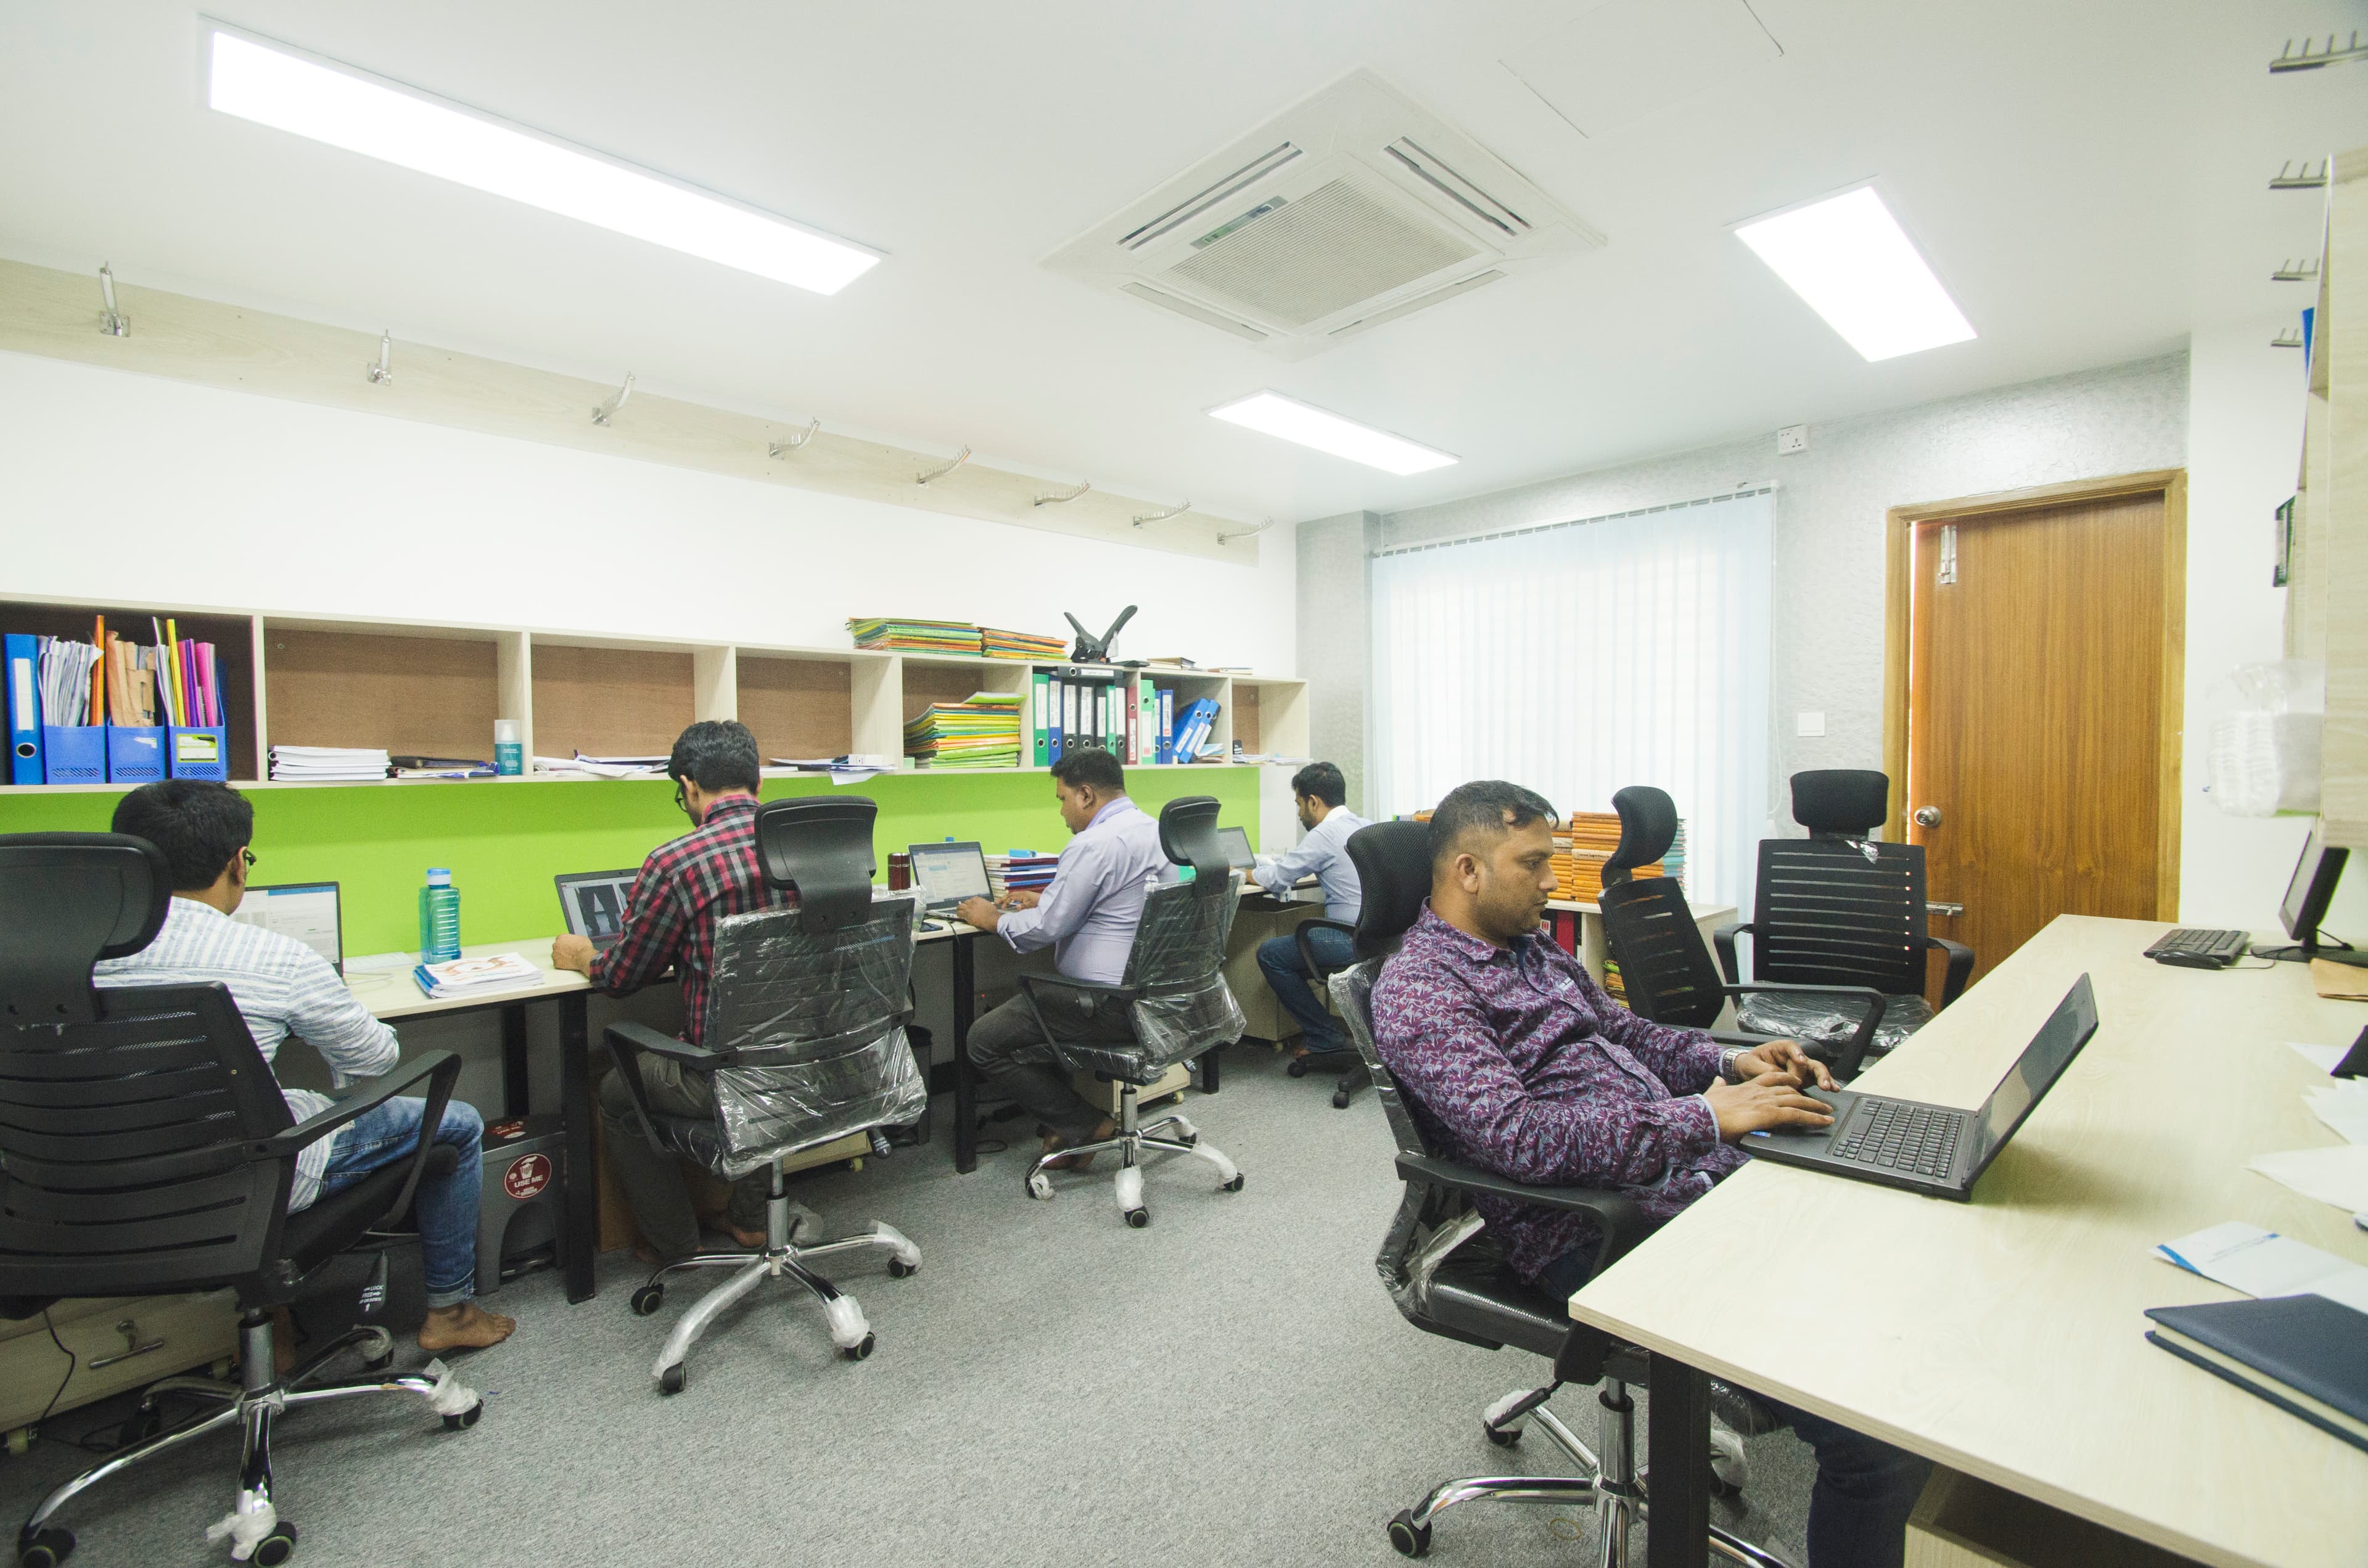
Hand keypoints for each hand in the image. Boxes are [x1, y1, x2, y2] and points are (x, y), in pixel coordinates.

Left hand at [551, 933, 595, 974]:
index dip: (564, 943)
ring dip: (561, 957)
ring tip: (570, 958)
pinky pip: (558, 964)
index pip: (559, 940)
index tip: (568, 946)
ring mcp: (555, 954)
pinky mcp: (556, 963)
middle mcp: (556, 945)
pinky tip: (569, 963)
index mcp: (561, 937)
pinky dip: (562, 964)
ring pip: (556, 956)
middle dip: (562, 950)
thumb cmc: (584, 947)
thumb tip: (575, 942)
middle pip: (557, 947)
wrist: (585, 957)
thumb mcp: (580, 938)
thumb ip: (573, 939)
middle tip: (569, 953)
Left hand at [955, 896, 1001, 931]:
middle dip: (964, 905)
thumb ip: (984, 904)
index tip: (969, 905)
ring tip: (958, 910)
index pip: (970, 899)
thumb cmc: (992, 913)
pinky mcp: (967, 914)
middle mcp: (972, 903)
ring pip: (960, 907)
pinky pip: (959, 913)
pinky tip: (959, 915)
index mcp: (977, 899)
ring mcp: (968, 908)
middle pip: (965, 902)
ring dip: (959, 909)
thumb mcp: (989, 904)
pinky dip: (958, 914)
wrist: (991, 918)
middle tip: (963, 907)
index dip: (969, 903)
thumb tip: (984, 905)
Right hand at [999, 890, 1040, 909]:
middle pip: (1010, 895)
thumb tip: (1016, 907)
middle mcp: (1023, 894)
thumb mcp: (1032, 906)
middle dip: (1003, 898)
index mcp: (1023, 894)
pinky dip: (1011, 900)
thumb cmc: (1041, 903)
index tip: (1002, 907)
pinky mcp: (1027, 898)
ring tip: (1001, 902)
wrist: (1048, 902)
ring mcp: (1025, 895)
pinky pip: (1016, 897)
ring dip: (1007, 899)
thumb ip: (1024, 906)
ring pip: (1013, 896)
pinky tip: (1010, 903)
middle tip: (995, 902)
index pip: (1011, 896)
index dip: (1005, 901)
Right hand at [1704, 1071, 1833, 1140]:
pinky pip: (1798, 1116)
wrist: (1706, 1115)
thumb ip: (1718, 1086)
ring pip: (1799, 1102)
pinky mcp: (1772, 1115)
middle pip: (1790, 1090)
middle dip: (1806, 1096)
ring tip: (1828, 1112)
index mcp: (1748, 1086)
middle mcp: (1761, 1091)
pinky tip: (1825, 1121)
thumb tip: (1718, 1080)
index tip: (1796, 1083)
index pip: (1773, 1078)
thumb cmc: (1708, 1108)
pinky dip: (1814, 1118)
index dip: (1787, 1080)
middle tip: (1819, 1102)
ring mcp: (1768, 1102)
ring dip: (1816, 1107)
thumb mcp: (1714, 1092)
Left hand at [1728, 1039, 1835, 1090]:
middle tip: (1821, 1082)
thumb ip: (1764, 1069)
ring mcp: (1801, 1068)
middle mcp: (1793, 1057)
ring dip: (1824, 1078)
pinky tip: (1833, 1089)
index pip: (1791, 1047)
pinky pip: (1816, 1080)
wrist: (1748, 1072)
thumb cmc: (1749, 1064)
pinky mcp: (1804, 1078)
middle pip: (1808, 1061)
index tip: (1800, 1060)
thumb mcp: (1751, 1064)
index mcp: (1780, 1048)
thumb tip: (1778, 1075)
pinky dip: (1826, 1084)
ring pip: (1816, 1070)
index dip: (1797, 1053)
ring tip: (1828, 1087)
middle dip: (1816, 1072)